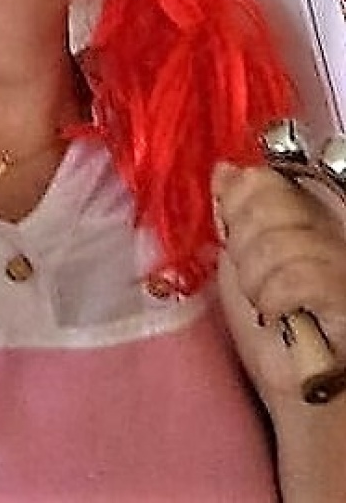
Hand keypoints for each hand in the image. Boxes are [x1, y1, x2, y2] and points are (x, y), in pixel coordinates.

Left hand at [212, 162, 345, 416]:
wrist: (305, 390)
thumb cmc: (274, 329)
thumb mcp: (244, 264)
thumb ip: (238, 214)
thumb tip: (225, 170)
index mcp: (310, 207)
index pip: (263, 174)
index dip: (238, 203)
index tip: (236, 237)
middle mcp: (337, 217)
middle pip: (264, 194)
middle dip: (244, 244)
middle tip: (256, 281)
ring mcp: (344, 252)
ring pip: (274, 239)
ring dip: (257, 282)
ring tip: (269, 306)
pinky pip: (295, 276)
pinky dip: (274, 300)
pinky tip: (278, 317)